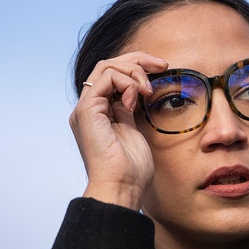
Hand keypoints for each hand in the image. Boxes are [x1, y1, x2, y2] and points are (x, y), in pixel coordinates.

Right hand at [69, 51, 167, 210]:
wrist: (121, 188)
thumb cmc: (132, 170)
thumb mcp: (135, 132)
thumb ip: (131, 111)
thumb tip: (139, 92)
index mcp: (99, 113)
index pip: (114, 75)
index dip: (138, 66)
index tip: (162, 69)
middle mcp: (89, 108)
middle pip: (109, 65)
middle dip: (138, 59)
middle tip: (163, 65)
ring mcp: (86, 109)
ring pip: (107, 67)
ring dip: (135, 71)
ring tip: (149, 91)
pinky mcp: (87, 111)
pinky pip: (106, 78)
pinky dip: (127, 82)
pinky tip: (137, 100)